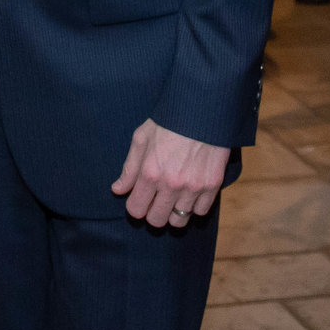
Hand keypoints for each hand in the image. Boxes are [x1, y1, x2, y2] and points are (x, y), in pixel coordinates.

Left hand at [113, 119, 230, 227]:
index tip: (139, 200)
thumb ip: (129, 168)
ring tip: (174, 198)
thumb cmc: (168, 122)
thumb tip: (117, 190)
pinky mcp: (212, 185)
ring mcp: (193, 187)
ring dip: (174, 212)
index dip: (135, 207)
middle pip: (156, 220)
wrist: (202, 109)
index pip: (136, 210)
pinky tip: (191, 193)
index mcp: (150, 173)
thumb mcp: (141, 138)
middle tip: (156, 201)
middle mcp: (171, 184)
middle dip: (153, 213)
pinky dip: (195, 206)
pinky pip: (201, 211)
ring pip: (179, 220)